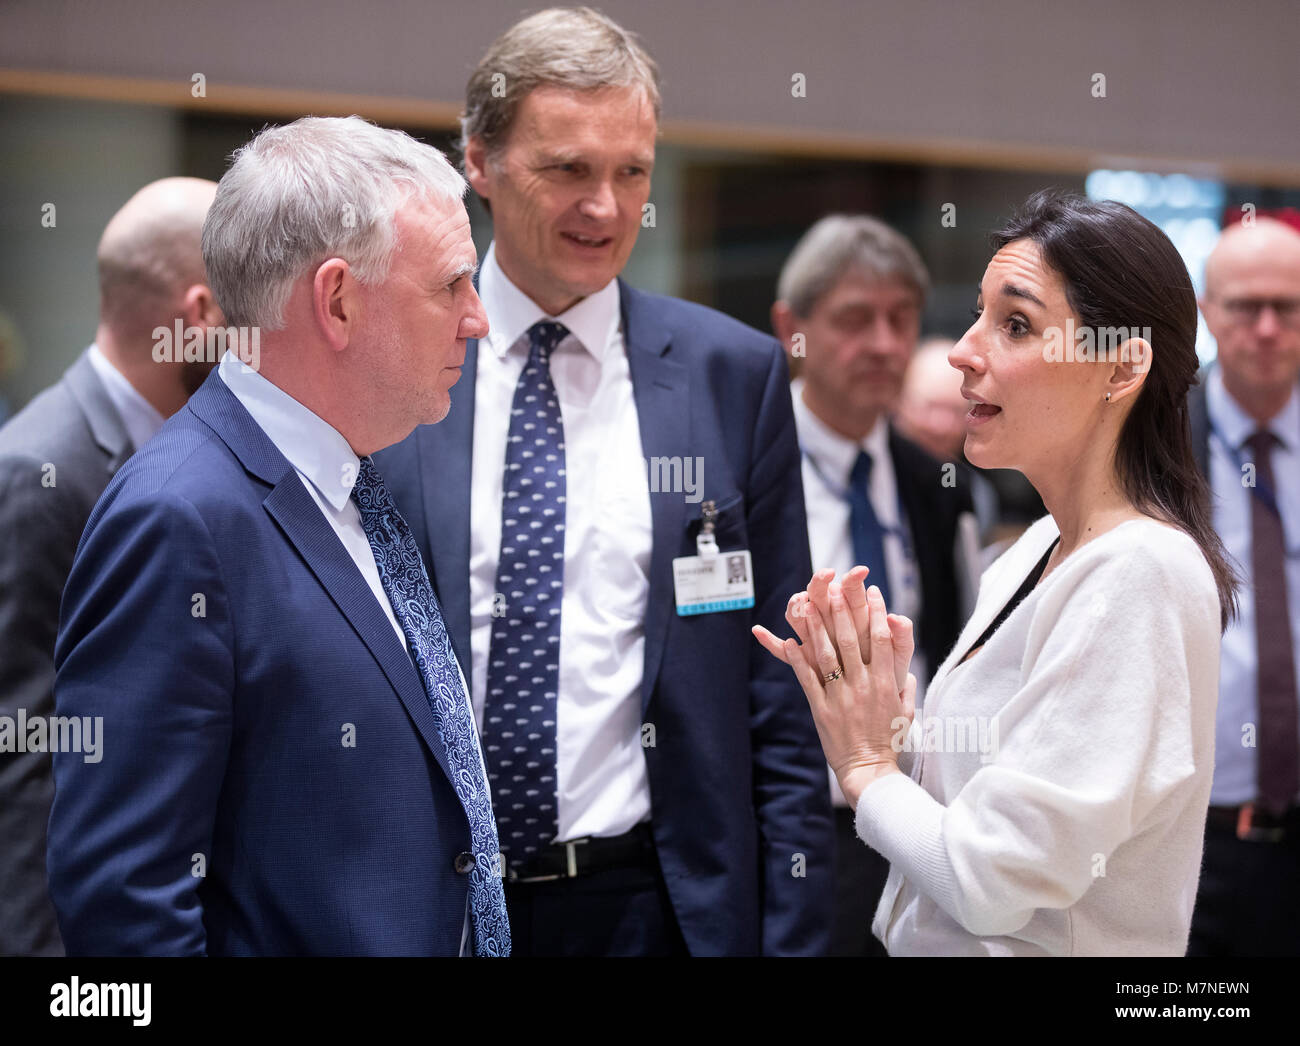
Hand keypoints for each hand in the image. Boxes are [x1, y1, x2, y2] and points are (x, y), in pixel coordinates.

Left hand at [754, 577, 915, 806]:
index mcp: (884, 683)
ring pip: (826, 655)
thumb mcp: (907, 711)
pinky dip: (798, 660)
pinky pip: (807, 679)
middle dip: (842, 612)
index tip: (873, 592)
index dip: (877, 613)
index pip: (881, 640)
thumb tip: (908, 669)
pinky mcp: (821, 708)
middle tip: (835, 589)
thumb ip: (906, 686)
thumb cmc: (889, 741)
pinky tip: (790, 641)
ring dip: (816, 628)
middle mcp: (862, 685)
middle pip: (850, 640)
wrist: (869, 769)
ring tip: (808, 606)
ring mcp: (840, 696)